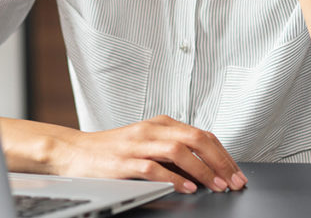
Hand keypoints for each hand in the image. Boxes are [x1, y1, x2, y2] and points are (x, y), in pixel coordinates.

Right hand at [52, 115, 246, 193]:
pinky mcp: (124, 162)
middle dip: (220, 161)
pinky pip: (153, 168)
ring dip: (202, 169)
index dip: (223, 154)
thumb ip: (172, 150)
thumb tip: (206, 166)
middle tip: (234, 180)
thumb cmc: (111, 150)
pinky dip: (173, 178)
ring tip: (217, 185)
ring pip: (178, 150)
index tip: (237, 172)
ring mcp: (137, 145)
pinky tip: (186, 187)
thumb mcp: (145, 143)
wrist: (73, 152)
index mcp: (159, 124)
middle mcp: (150, 130)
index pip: (201, 134)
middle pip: (195, 138)